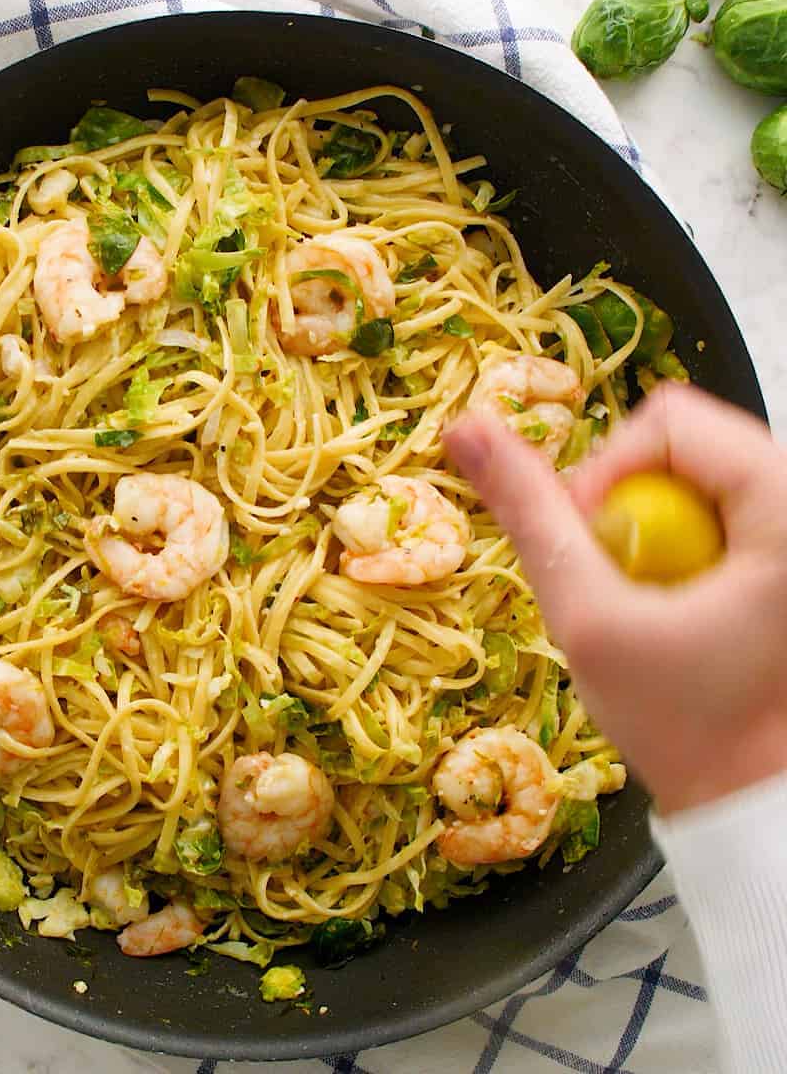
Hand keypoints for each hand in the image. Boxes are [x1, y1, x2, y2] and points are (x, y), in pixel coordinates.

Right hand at [444, 383, 786, 814]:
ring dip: (645, 526)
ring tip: (647, 598)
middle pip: (682, 442)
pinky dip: (674, 543)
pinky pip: (714, 504)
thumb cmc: (685, 724)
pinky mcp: (784, 550)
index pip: (669, 420)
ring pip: (692, 473)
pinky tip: (674, 601)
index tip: (594, 554)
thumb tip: (466, 427)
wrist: (755, 800)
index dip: (606, 476)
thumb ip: (528, 515)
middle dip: (624, 505)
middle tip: (618, 583)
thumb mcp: (589, 617)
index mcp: (786, 504)